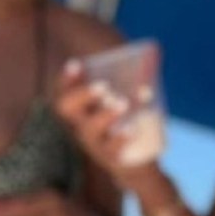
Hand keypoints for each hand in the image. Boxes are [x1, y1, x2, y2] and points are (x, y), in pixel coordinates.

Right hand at [54, 58, 150, 185]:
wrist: (138, 162)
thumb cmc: (129, 122)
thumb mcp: (127, 99)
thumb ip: (132, 80)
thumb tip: (151, 53)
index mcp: (81, 107)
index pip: (63, 89)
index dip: (66, 78)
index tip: (77, 63)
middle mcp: (81, 124)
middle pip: (66, 108)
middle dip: (82, 94)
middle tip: (103, 85)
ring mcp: (94, 142)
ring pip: (89, 128)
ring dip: (106, 113)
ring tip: (123, 103)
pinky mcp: (111, 158)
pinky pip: (111, 150)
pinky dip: (121, 137)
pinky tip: (132, 128)